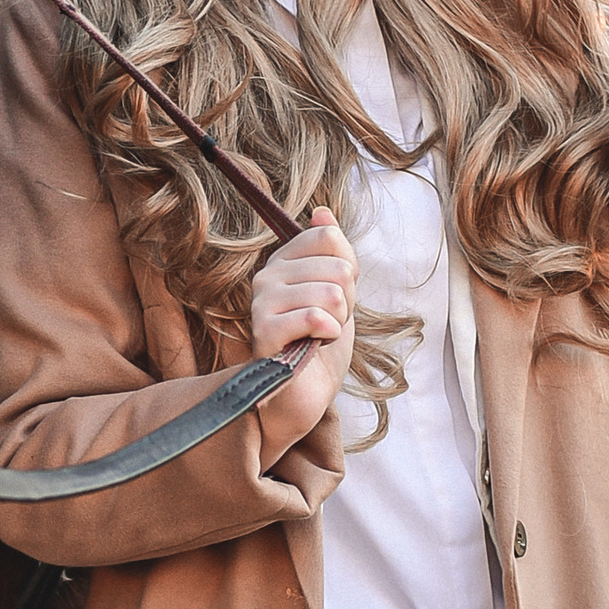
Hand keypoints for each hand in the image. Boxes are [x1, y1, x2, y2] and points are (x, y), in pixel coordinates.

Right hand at [249, 205, 355, 424]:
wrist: (304, 396)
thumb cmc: (321, 346)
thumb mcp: (340, 292)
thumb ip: (336, 253)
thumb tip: (322, 212)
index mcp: (283, 262)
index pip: (329, 237)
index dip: (347, 271)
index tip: (333, 299)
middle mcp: (266, 276)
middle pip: (338, 267)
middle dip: (346, 303)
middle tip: (327, 325)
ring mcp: (262, 303)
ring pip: (331, 293)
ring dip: (338, 323)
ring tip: (320, 338)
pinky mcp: (264, 332)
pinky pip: (315, 316)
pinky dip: (328, 334)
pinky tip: (316, 345)